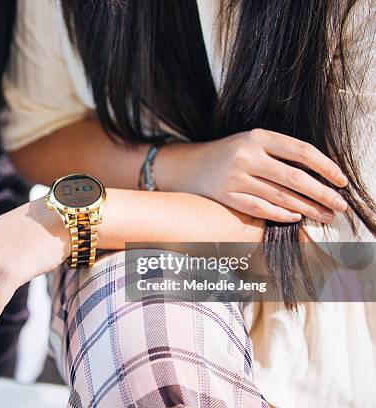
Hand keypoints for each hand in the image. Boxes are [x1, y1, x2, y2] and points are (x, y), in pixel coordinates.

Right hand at [161, 129, 348, 222]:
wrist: (189, 165)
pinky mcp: (226, 196)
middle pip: (295, 178)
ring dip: (308, 208)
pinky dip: (281, 215)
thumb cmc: (229, 154)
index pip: (301, 151)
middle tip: (340, 206)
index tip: (342, 181)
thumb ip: (281, 153)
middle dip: (323, 194)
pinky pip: (260, 209)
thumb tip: (321, 175)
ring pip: (280, 197)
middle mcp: (246, 156)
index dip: (326, 167)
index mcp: (257, 137)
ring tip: (325, 216)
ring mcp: (235, 177)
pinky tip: (296, 217)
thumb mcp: (252, 142)